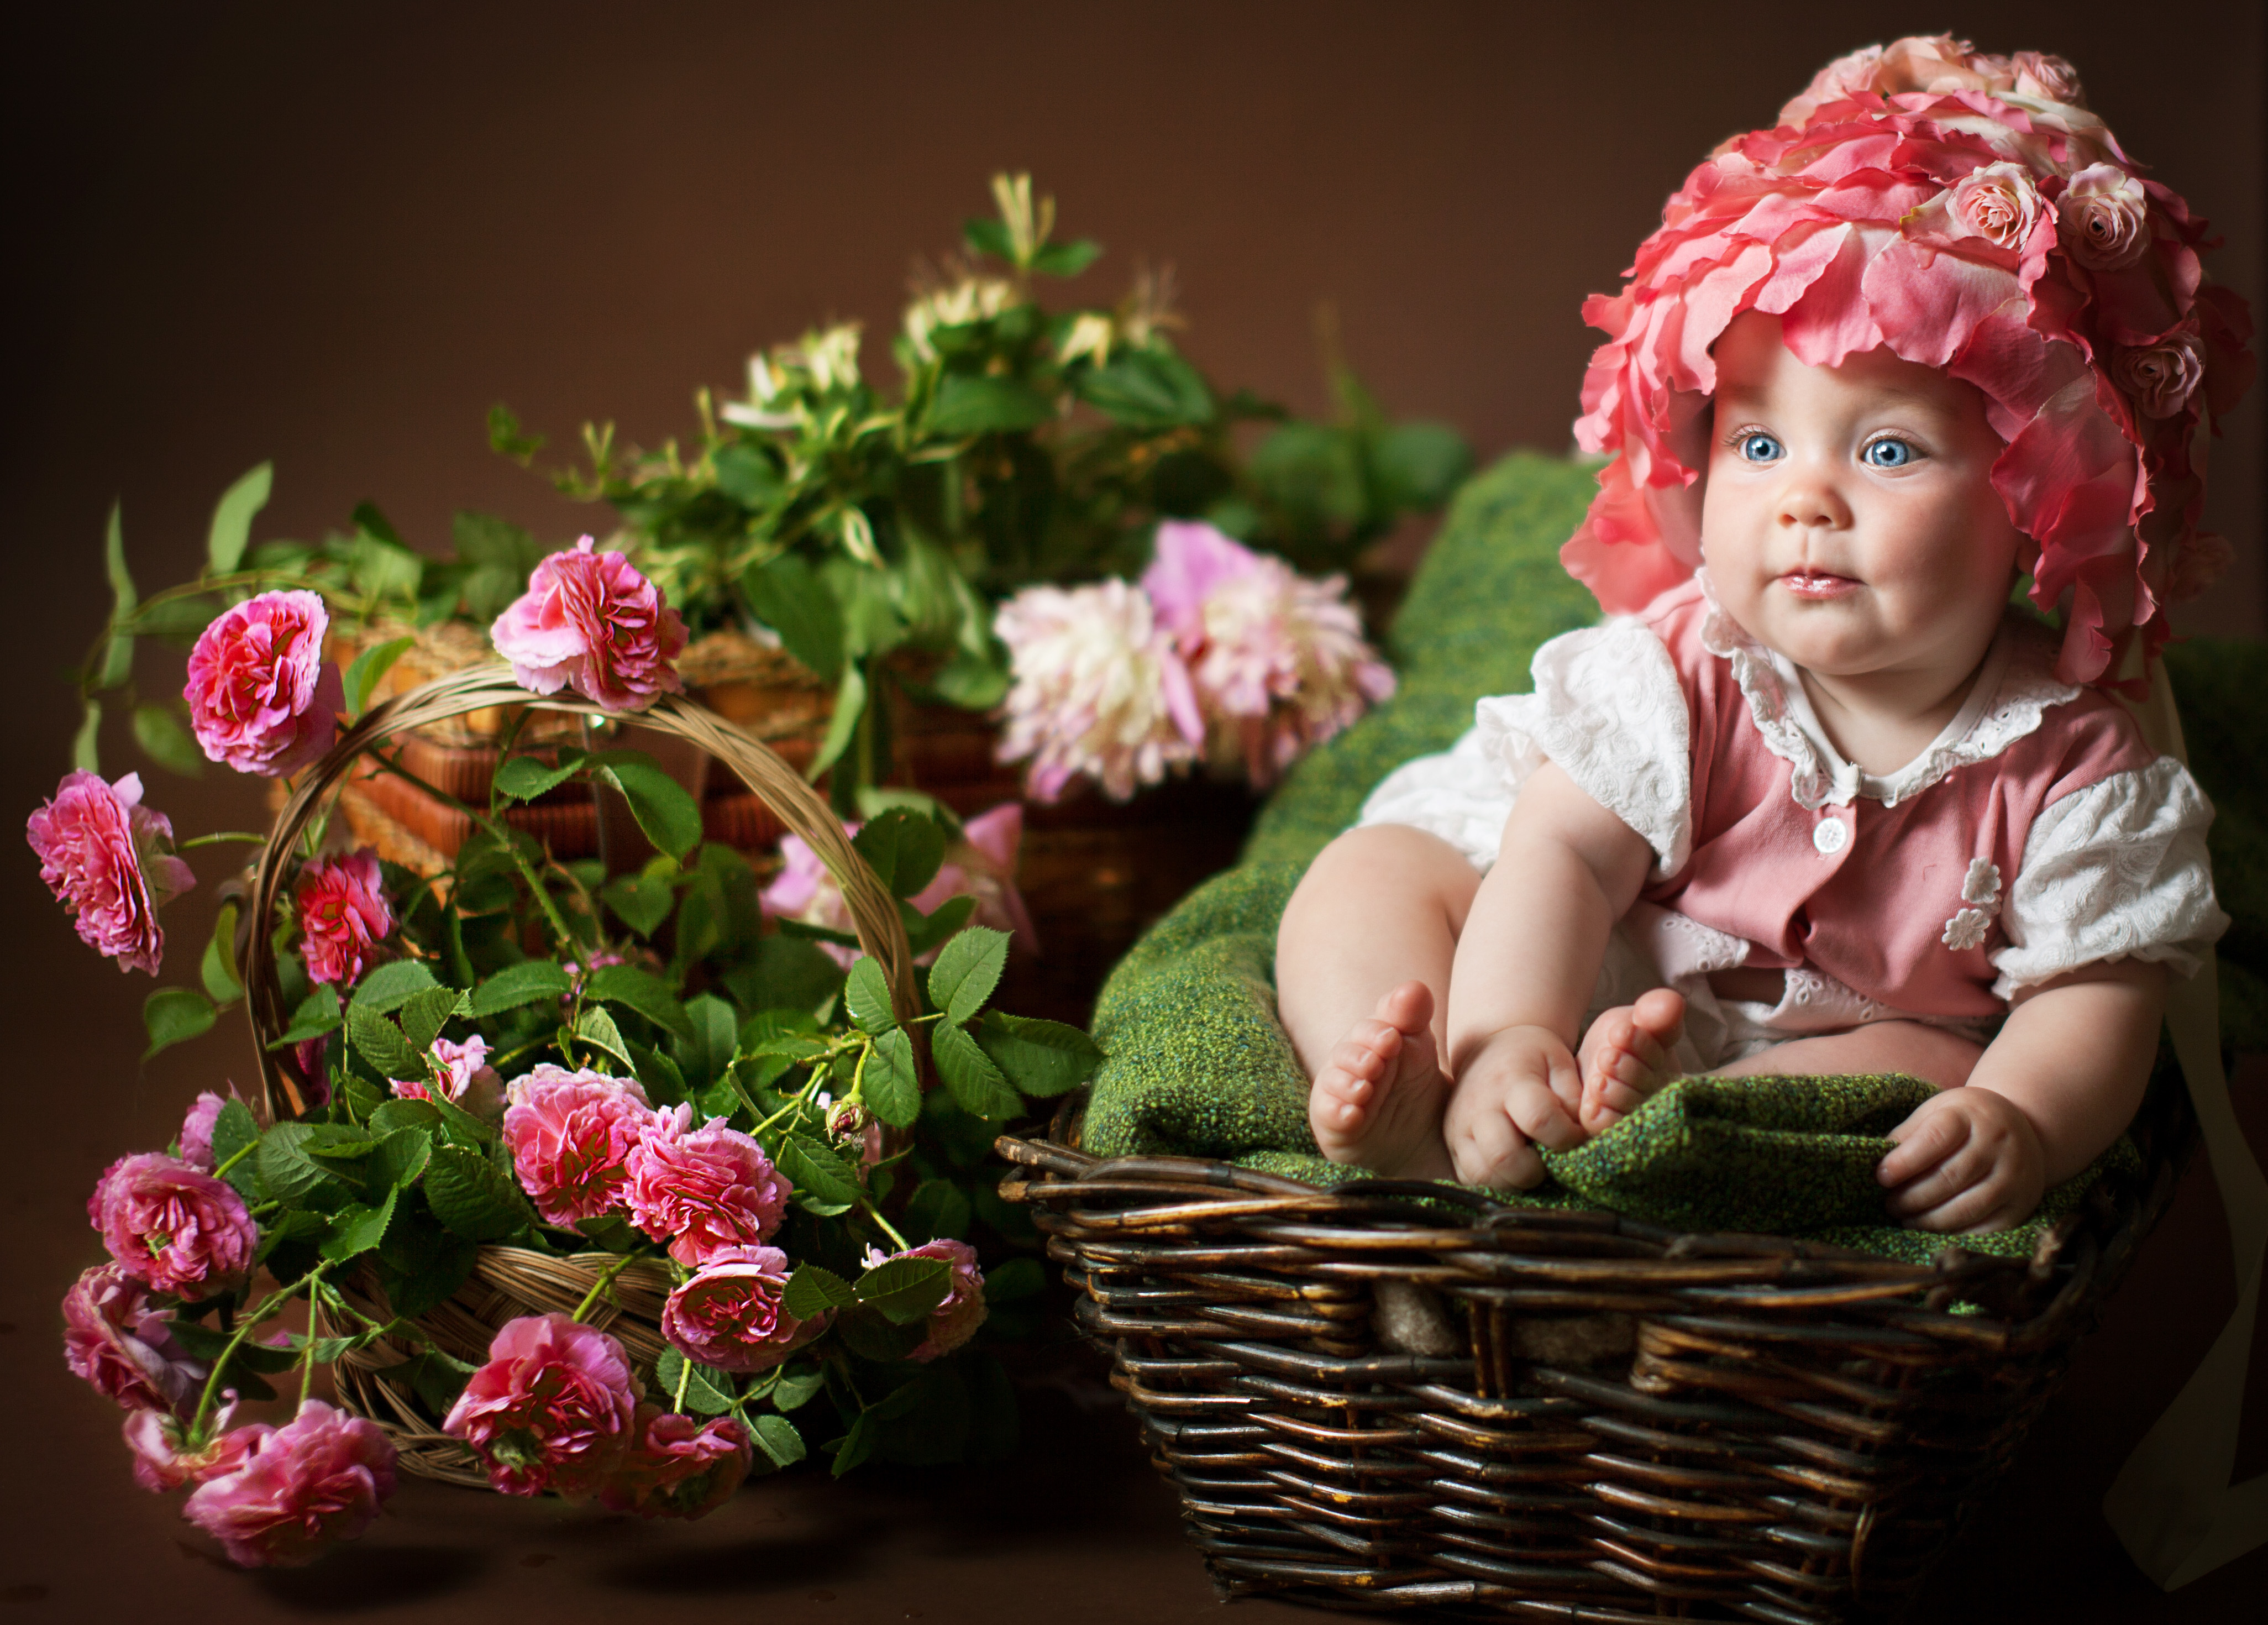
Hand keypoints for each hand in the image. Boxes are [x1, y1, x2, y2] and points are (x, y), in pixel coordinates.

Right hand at [1442, 1025, 1585, 1188]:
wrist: (1488, 1050)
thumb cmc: (1532, 1059)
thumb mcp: (1561, 1063)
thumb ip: (1576, 1098)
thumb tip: (1582, 1136)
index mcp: (1511, 1080)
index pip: (1539, 1119)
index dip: (1566, 1136)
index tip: (1576, 1136)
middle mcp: (1479, 1106)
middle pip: (1503, 1156)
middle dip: (1535, 1170)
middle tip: (1548, 1161)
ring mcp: (1459, 1127)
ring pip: (1482, 1174)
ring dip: (1513, 1181)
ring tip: (1529, 1165)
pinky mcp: (1452, 1144)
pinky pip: (1470, 1178)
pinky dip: (1494, 1182)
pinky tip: (1510, 1167)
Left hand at [1878, 1086, 2045, 1232]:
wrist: (2025, 1130)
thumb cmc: (1967, 1122)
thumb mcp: (1938, 1112)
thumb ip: (1909, 1134)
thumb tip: (1878, 1163)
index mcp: (1971, 1115)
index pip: (1936, 1138)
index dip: (1905, 1161)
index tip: (1881, 1177)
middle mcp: (1998, 1144)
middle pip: (1949, 1177)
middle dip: (1912, 1197)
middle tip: (1889, 1205)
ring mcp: (2014, 1176)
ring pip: (1967, 1208)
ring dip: (1929, 1220)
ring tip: (1905, 1220)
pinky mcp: (2021, 1205)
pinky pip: (1986, 1228)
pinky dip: (1954, 1234)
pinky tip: (1933, 1231)